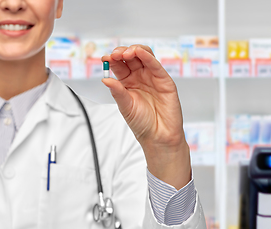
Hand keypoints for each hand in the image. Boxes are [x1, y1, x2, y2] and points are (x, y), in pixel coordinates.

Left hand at [101, 45, 190, 189]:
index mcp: (127, 82)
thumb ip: (117, 92)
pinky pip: (156, 65)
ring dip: (135, 51)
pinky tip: (140, 53)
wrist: (159, 136)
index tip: (105, 59)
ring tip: (126, 53)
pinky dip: (148, 57)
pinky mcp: (165, 80)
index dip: (112, 60)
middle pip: (131, 57)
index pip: (119, 65)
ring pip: (144, 56)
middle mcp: (140, 77)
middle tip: (114, 55)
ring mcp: (152, 77)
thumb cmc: (142, 123)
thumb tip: (105, 79)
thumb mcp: (125, 106)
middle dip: (122, 52)